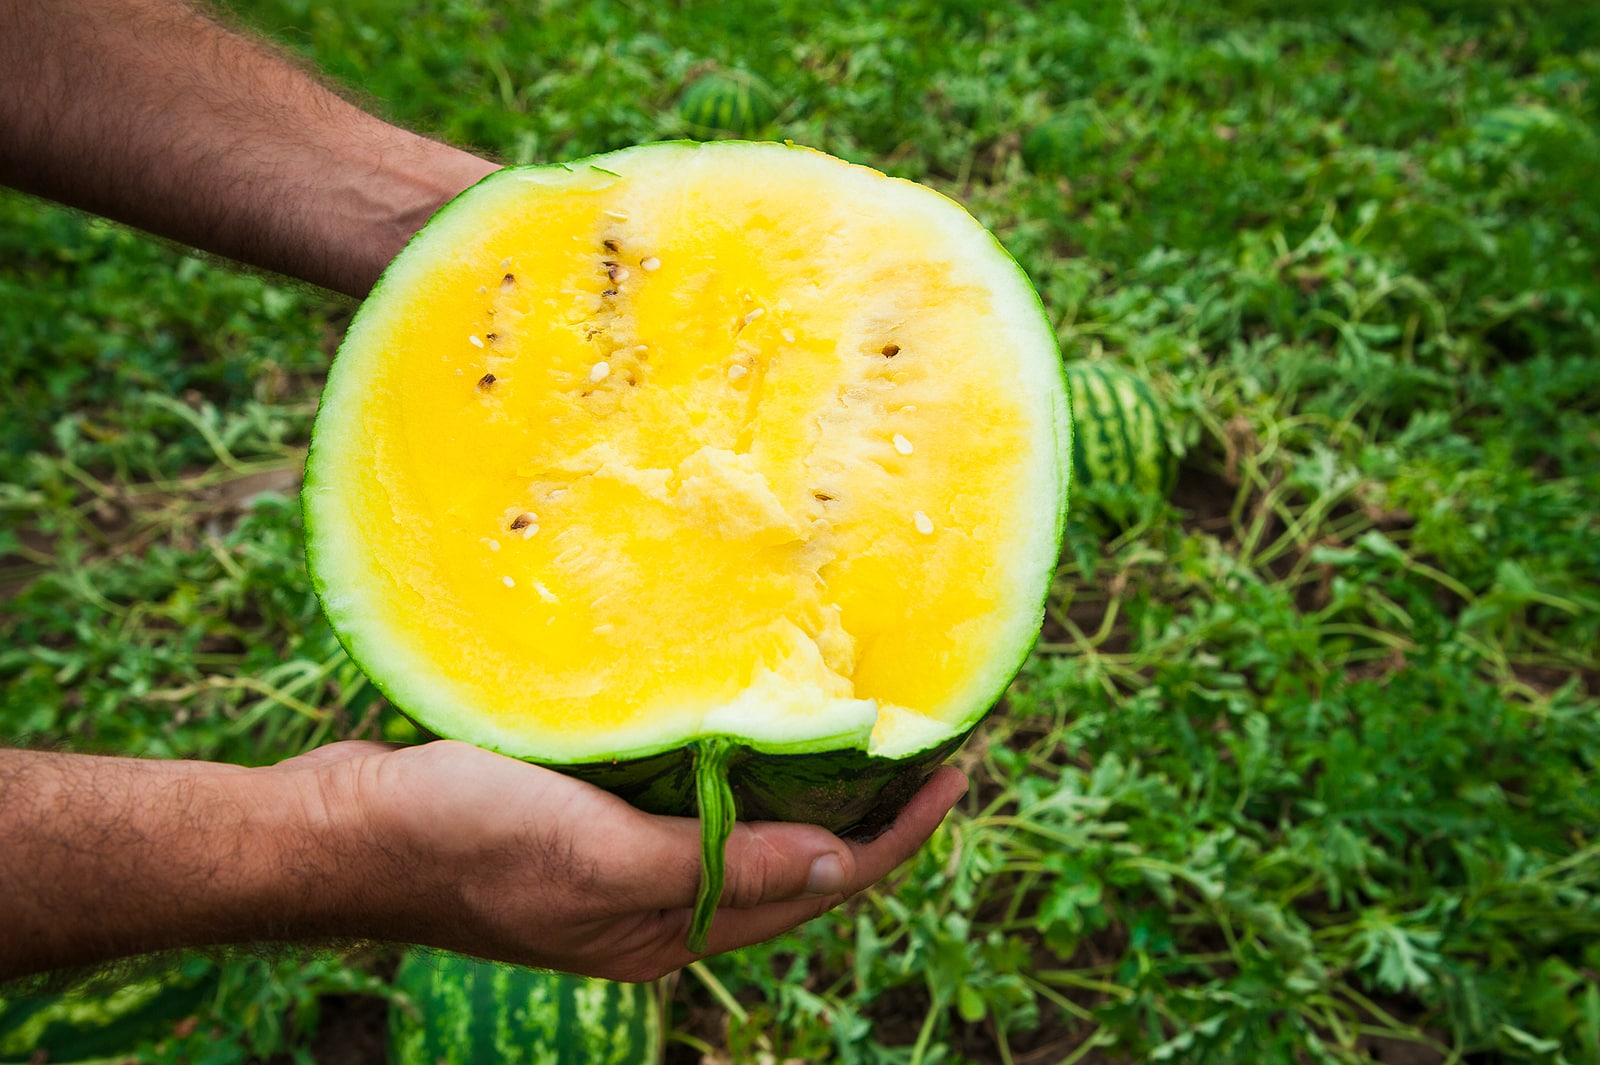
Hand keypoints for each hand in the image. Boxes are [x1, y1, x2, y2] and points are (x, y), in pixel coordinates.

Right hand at [279, 740, 966, 980]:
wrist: (339, 828)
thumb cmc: (463, 840)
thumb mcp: (601, 857)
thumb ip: (720, 867)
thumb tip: (844, 865)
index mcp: (670, 931)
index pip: (820, 886)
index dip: (897, 835)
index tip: (955, 770)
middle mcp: (657, 907)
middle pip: (795, 862)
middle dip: (868, 810)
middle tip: (922, 739)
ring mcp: (619, 865)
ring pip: (745, 830)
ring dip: (805, 785)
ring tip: (857, 724)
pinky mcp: (585, 822)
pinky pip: (688, 799)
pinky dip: (733, 765)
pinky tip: (745, 718)